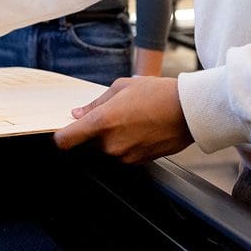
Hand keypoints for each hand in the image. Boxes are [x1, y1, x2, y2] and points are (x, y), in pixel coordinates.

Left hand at [53, 76, 192, 163]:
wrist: (189, 112)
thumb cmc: (157, 94)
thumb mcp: (122, 88)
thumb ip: (96, 103)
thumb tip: (78, 114)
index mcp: (102, 122)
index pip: (66, 141)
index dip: (61, 137)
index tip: (63, 132)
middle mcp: (111, 144)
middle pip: (88, 143)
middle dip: (94, 132)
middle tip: (112, 115)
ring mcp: (124, 156)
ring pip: (106, 149)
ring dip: (111, 137)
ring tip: (130, 119)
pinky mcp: (138, 162)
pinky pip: (122, 154)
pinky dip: (125, 144)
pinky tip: (140, 128)